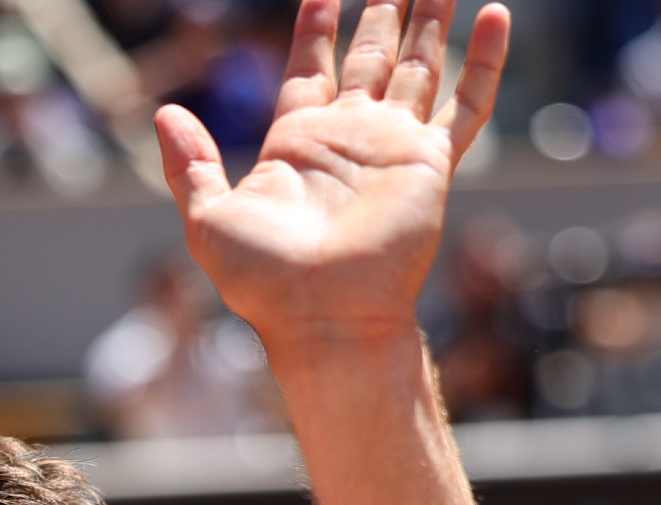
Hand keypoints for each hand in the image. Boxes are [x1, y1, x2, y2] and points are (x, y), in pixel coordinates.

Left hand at [155, 0, 509, 353]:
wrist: (324, 317)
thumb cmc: (264, 281)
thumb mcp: (208, 218)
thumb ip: (189, 164)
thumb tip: (163, 114)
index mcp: (297, 140)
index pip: (311, 63)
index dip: (318, 23)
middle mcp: (349, 136)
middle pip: (370, 54)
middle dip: (382, 9)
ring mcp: (393, 146)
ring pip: (419, 66)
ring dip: (431, 20)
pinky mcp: (429, 163)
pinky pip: (466, 104)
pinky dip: (485, 61)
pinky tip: (497, 15)